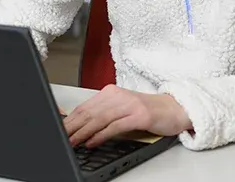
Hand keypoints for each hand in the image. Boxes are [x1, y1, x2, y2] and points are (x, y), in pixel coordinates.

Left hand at [63, 85, 189, 147]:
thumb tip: (81, 126)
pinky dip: (101, 135)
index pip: (85, 106)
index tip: (60, 129)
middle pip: (89, 112)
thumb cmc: (147, 111)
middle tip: (62, 137)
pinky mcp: (139, 116)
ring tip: (73, 141)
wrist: (174, 109)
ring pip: (99, 119)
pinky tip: (92, 141)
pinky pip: (115, 126)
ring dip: (83, 132)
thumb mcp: (122, 109)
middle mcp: (118, 96)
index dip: (70, 119)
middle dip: (73, 127)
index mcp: (111, 92)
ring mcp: (129, 105)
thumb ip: (103, 114)